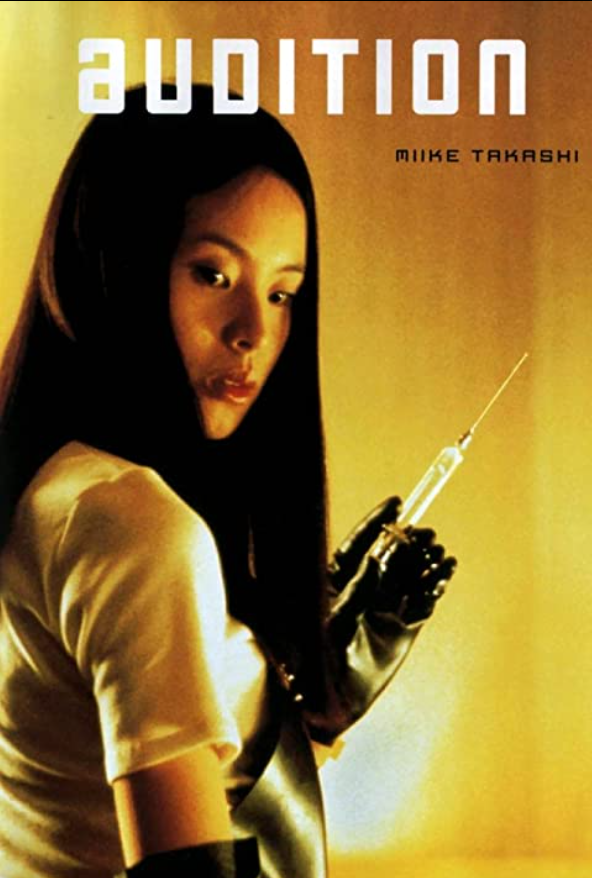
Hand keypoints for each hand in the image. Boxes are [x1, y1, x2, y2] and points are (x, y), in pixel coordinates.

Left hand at [310, 497, 457, 743]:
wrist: (329, 701)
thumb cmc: (316, 659)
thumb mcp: (332, 618)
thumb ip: (355, 589)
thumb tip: (374, 557)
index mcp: (337, 581)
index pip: (360, 543)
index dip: (378, 522)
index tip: (397, 502)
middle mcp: (362, 590)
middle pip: (389, 556)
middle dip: (407, 541)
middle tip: (423, 530)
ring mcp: (384, 608)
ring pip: (409, 575)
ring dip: (424, 560)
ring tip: (437, 548)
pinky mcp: (403, 629)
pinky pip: (422, 601)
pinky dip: (435, 585)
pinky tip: (444, 570)